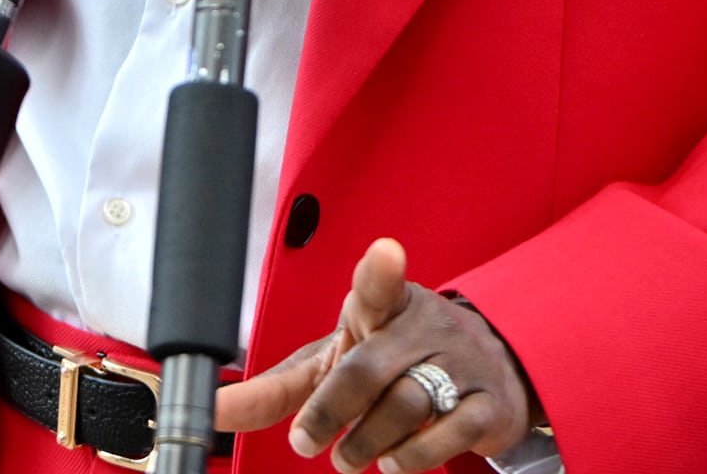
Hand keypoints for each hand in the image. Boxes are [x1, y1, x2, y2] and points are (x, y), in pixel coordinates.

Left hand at [215, 238, 535, 472]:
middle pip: (370, 368)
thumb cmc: (396, 363)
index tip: (385, 252)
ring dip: (369, 443)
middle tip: (307, 443)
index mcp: (384, 307)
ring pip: (407, 405)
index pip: (378, 285)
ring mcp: (463, 362)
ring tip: (352, 457)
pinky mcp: (492, 405)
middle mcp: (425, 326)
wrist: (488, 376)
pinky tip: (396, 460)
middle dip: (331, 411)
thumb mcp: (336, 364)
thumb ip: (278, 389)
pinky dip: (415, 457)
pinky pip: (451, 434)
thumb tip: (214, 410)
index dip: (379, 270)